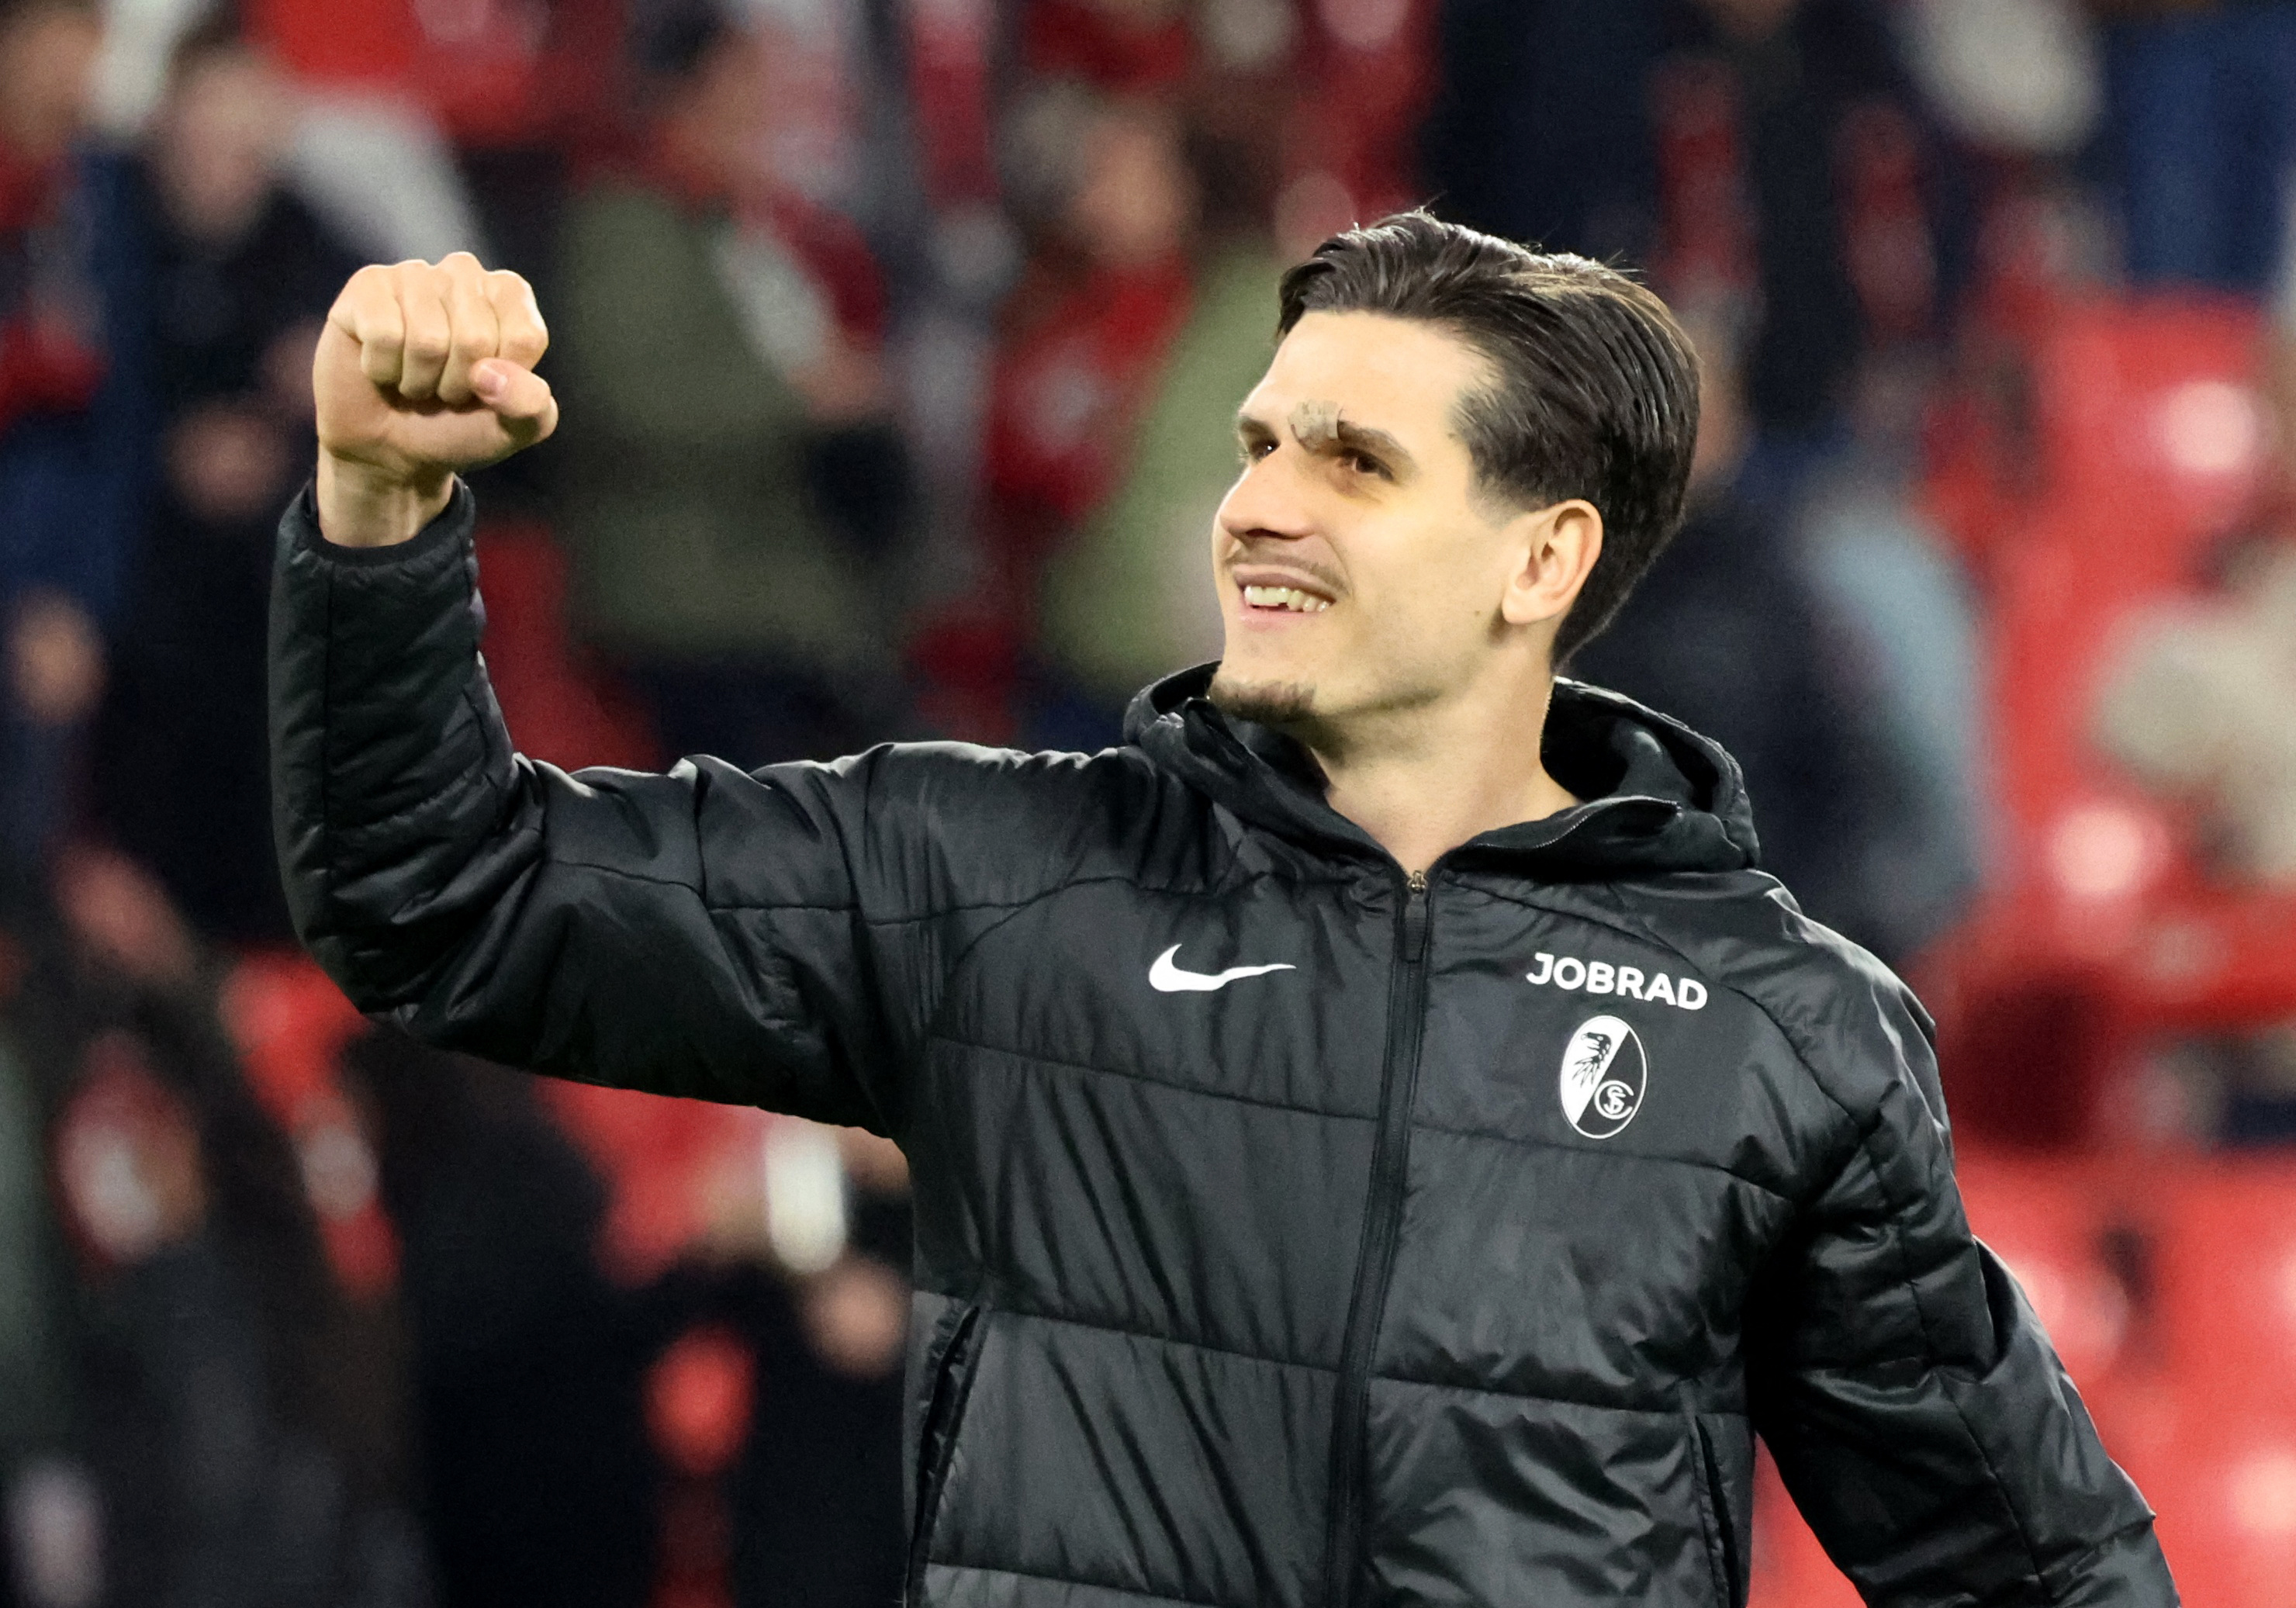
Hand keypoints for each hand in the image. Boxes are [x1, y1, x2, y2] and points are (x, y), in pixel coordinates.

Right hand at [311, 253, 557, 545]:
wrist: (390, 447)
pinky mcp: (367, 285)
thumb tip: (490, 373)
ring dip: (418, 380)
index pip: (524, 337)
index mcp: (510, 295)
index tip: (486, 388)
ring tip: (413, 378)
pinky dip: (381, 368)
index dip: (504, 383)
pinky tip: (380, 366)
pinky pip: (383, 334)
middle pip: (475, 338)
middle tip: (442, 388)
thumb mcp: (514, 429)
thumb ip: (529, 405)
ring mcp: (413, 274)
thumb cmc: (459, 427)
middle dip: (457, 384)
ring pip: (427, 339)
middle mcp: (463, 272)